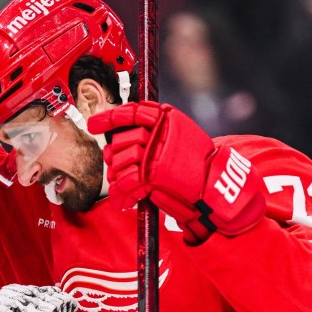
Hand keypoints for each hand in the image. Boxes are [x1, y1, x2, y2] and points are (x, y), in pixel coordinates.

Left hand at [88, 101, 265, 243]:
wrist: (217, 186)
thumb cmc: (197, 166)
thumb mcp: (180, 138)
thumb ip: (155, 133)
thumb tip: (117, 141)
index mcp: (168, 119)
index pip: (132, 112)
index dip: (110, 117)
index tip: (94, 124)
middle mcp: (160, 132)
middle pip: (121, 140)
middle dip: (114, 155)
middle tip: (114, 165)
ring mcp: (155, 152)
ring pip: (120, 160)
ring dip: (117, 175)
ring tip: (123, 185)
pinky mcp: (153, 174)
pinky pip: (126, 182)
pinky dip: (121, 194)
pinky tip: (124, 199)